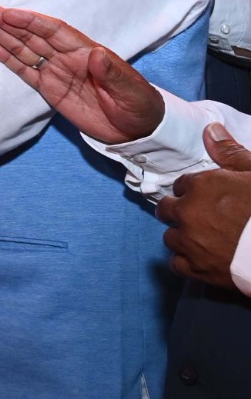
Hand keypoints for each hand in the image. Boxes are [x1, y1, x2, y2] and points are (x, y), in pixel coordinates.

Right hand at [0, 2, 163, 144]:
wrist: (137, 130)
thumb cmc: (139, 106)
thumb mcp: (132, 91)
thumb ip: (112, 73)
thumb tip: (96, 53)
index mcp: (87, 52)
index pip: (55, 32)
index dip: (32, 22)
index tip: (9, 15)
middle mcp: (69, 58)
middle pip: (34, 36)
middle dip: (9, 23)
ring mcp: (58, 72)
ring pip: (26, 50)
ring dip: (4, 36)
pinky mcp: (50, 89)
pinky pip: (26, 71)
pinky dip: (10, 59)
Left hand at [155, 125, 250, 290]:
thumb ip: (231, 153)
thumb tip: (210, 130)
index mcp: (202, 186)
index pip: (182, 185)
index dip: (194, 191)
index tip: (208, 198)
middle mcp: (188, 212)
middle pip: (167, 209)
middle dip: (181, 211)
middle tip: (202, 217)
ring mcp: (189, 242)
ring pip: (170, 237)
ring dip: (183, 236)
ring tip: (204, 238)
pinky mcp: (195, 268)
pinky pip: (176, 264)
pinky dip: (186, 262)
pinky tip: (202, 258)